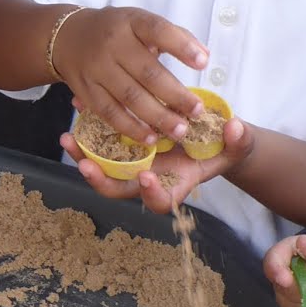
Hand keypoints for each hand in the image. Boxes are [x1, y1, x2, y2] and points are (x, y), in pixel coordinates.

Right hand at [53, 6, 208, 144]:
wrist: (67, 37)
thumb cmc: (117, 32)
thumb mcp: (140, 23)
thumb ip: (173, 36)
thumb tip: (203, 56)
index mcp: (131, 22)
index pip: (158, 30)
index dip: (181, 46)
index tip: (204, 63)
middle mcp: (112, 43)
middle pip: (147, 72)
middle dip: (175, 95)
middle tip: (197, 112)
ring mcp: (97, 68)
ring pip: (130, 96)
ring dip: (158, 116)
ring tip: (180, 130)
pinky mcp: (85, 90)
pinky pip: (109, 112)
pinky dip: (131, 127)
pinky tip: (151, 138)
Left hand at [60, 117, 250, 212]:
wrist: (212, 135)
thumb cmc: (225, 145)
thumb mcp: (236, 143)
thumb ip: (238, 140)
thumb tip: (235, 129)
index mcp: (178, 183)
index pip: (163, 202)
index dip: (152, 195)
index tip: (147, 177)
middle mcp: (152, 177)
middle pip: (121, 190)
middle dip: (101, 181)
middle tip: (86, 167)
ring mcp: (137, 161)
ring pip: (105, 167)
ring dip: (83, 156)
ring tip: (68, 139)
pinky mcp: (127, 142)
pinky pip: (103, 139)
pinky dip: (89, 126)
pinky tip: (78, 105)